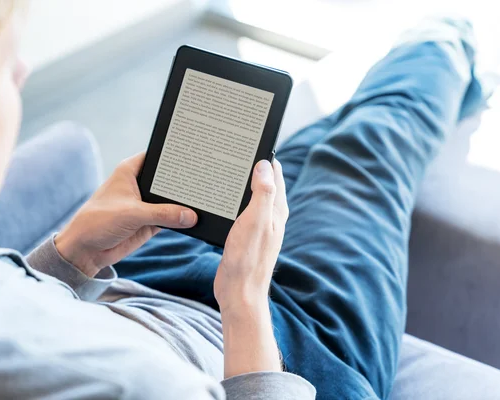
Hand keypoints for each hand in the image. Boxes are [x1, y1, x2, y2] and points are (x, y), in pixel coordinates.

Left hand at [55, 153, 197, 276]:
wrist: (85, 251)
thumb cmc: (98, 221)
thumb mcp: (132, 213)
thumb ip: (163, 214)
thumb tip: (191, 216)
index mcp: (130, 171)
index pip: (158, 158)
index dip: (175, 156)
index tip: (197, 155)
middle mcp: (140, 185)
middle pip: (169, 179)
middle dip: (185, 182)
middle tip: (207, 179)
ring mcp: (146, 204)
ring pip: (171, 200)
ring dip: (184, 203)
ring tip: (207, 199)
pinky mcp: (150, 222)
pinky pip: (171, 218)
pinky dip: (182, 220)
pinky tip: (197, 219)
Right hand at [214, 159, 288, 312]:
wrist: (239, 292)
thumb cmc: (248, 259)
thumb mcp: (255, 221)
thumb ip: (263, 193)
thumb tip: (265, 165)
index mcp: (277, 210)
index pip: (276, 174)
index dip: (266, 157)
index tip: (252, 141)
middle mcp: (271, 216)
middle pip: (265, 182)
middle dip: (254, 166)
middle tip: (236, 150)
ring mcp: (259, 226)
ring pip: (253, 195)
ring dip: (244, 182)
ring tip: (228, 168)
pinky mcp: (246, 235)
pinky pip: (243, 209)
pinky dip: (235, 199)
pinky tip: (222, 198)